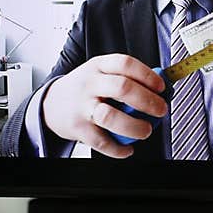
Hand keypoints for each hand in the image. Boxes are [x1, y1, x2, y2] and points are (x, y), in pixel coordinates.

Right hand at [41, 54, 167, 157]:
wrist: (51, 104)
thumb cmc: (85, 88)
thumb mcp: (101, 73)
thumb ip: (127, 77)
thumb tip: (161, 89)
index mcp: (99, 66)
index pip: (126, 64)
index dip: (147, 75)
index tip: (161, 87)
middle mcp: (90, 84)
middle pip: (122, 88)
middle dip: (147, 100)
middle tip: (160, 110)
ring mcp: (82, 106)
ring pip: (110, 116)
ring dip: (134, 126)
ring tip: (145, 130)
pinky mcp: (78, 128)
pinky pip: (101, 141)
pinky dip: (118, 148)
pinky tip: (127, 148)